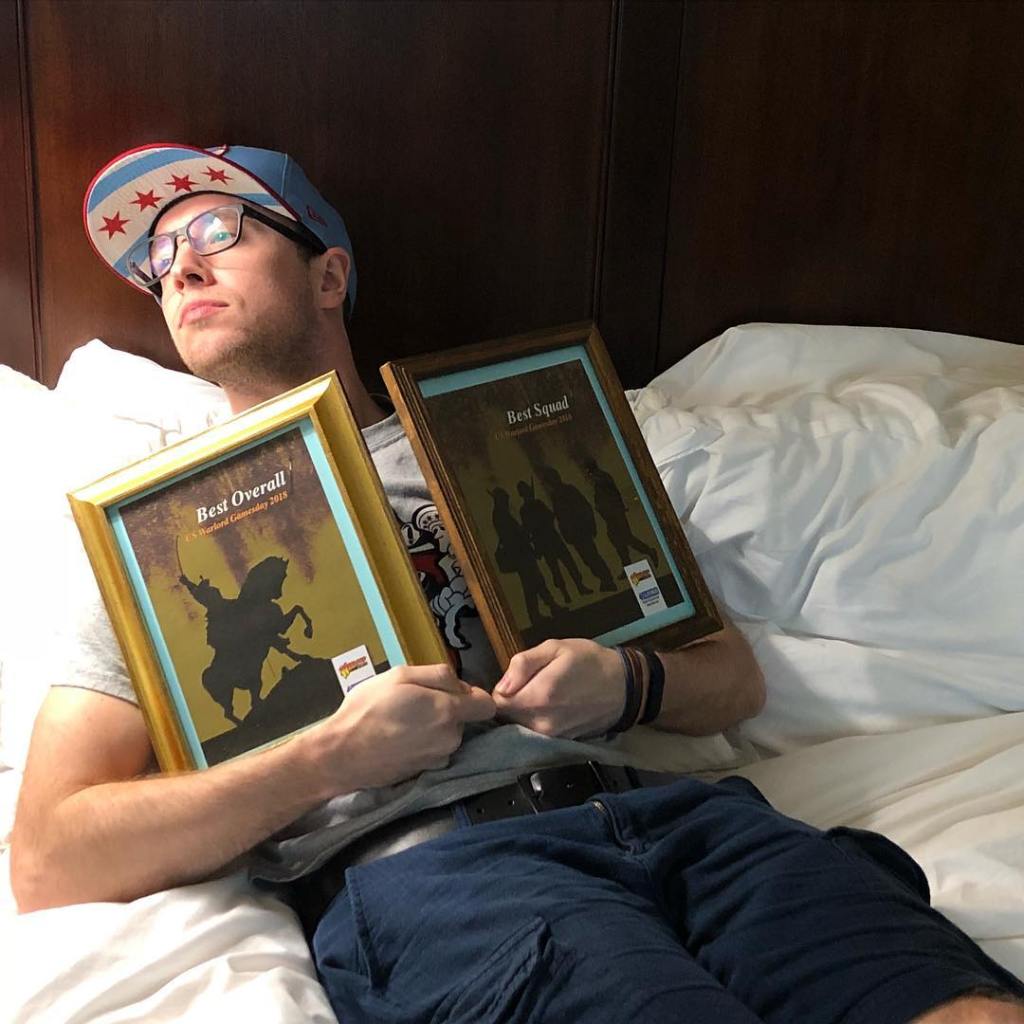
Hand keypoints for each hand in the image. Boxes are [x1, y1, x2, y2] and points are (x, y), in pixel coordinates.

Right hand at [309, 664, 494, 792]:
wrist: (341, 755)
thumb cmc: (367, 709)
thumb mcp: (400, 676)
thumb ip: (439, 675)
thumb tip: (461, 685)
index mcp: (448, 712)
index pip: (487, 705)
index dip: (472, 694)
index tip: (451, 691)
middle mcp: (450, 739)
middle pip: (464, 719)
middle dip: (446, 708)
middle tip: (412, 702)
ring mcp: (438, 759)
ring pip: (448, 735)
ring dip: (433, 726)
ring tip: (401, 720)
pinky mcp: (425, 772)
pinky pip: (434, 751)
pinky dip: (423, 743)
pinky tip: (399, 739)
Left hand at [491, 639, 625, 739]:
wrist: (624, 687)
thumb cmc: (589, 661)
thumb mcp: (555, 648)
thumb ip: (523, 664)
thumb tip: (501, 686)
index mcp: (538, 696)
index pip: (497, 702)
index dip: (502, 688)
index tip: (516, 679)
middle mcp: (541, 722)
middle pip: (506, 716)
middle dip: (512, 700)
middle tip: (530, 683)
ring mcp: (551, 736)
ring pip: (520, 725)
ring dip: (524, 711)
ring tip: (543, 693)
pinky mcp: (559, 742)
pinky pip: (535, 731)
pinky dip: (537, 720)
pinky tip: (553, 706)